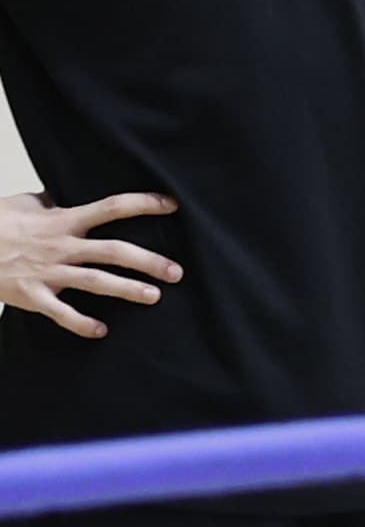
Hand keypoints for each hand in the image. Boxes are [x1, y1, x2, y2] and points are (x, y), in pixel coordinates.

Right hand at [0, 189, 179, 338]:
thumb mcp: (26, 203)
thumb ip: (55, 202)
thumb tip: (71, 195)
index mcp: (62, 220)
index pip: (111, 207)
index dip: (143, 204)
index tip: (171, 206)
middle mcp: (60, 245)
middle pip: (113, 251)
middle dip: (148, 261)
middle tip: (176, 271)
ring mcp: (47, 272)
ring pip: (94, 281)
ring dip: (126, 290)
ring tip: (154, 297)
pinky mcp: (32, 295)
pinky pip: (60, 312)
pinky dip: (81, 323)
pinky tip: (101, 331)